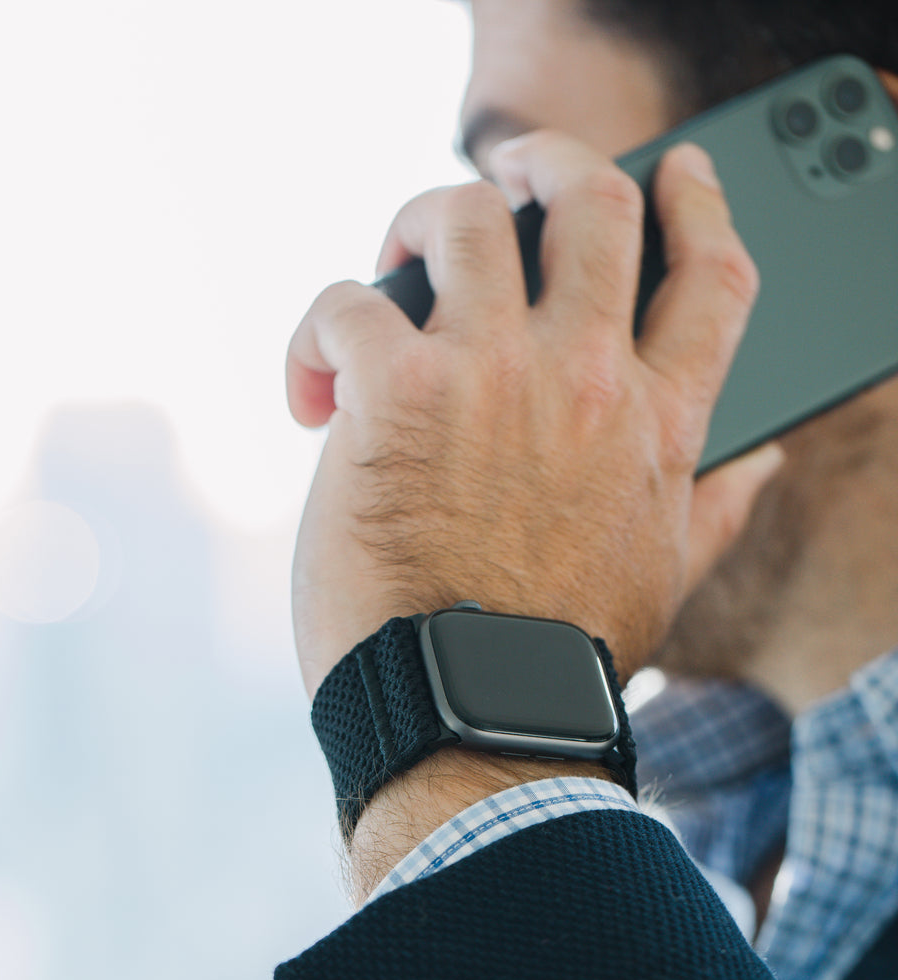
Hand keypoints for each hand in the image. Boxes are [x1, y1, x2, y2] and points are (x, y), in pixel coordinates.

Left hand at [286, 130, 783, 698]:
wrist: (473, 718)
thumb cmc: (557, 656)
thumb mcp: (664, 574)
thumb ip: (715, 503)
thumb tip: (764, 456)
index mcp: (659, 423)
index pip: (713, 274)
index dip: (697, 199)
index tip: (674, 171)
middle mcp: (586, 381)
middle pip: (590, 201)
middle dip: (544, 163)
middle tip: (503, 178)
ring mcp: (493, 378)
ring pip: (464, 217)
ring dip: (419, 224)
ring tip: (391, 270)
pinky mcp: (398, 398)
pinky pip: (350, 303)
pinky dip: (319, 331)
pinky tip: (311, 389)